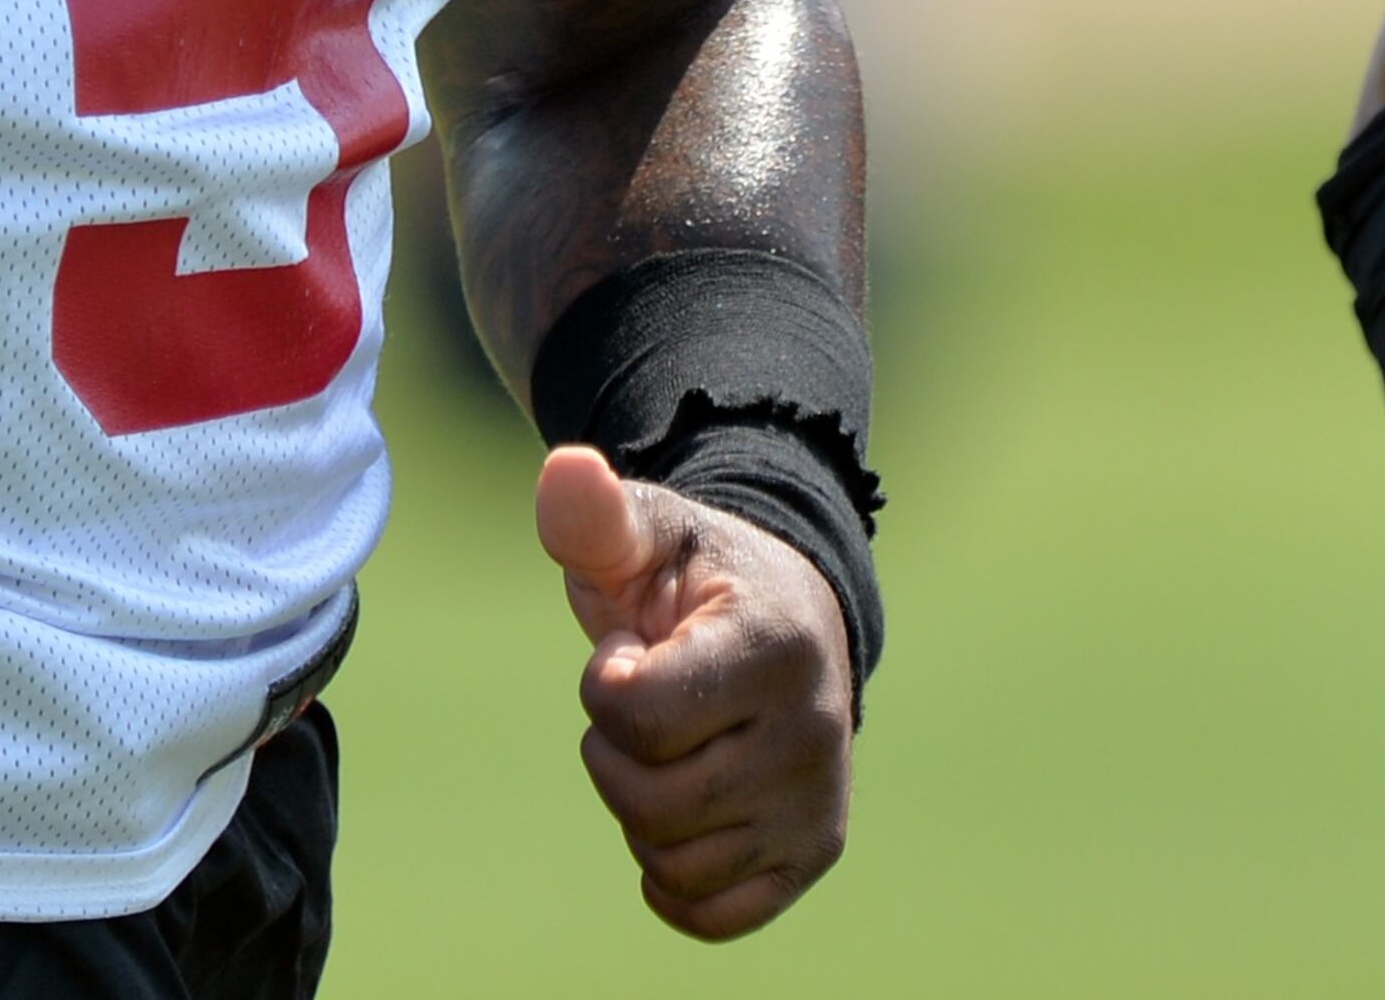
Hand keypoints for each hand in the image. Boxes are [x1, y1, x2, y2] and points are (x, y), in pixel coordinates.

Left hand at [534, 445, 851, 939]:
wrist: (785, 615)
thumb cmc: (693, 573)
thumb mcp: (645, 531)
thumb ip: (595, 514)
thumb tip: (565, 471)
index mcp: (773, 646)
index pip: (638, 714)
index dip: (604, 685)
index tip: (628, 650)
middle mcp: (815, 734)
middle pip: (653, 800)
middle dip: (611, 753)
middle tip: (638, 705)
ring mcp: (819, 802)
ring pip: (677, 861)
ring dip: (638, 810)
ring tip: (665, 749)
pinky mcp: (813, 852)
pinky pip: (717, 913)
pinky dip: (672, 882)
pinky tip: (670, 823)